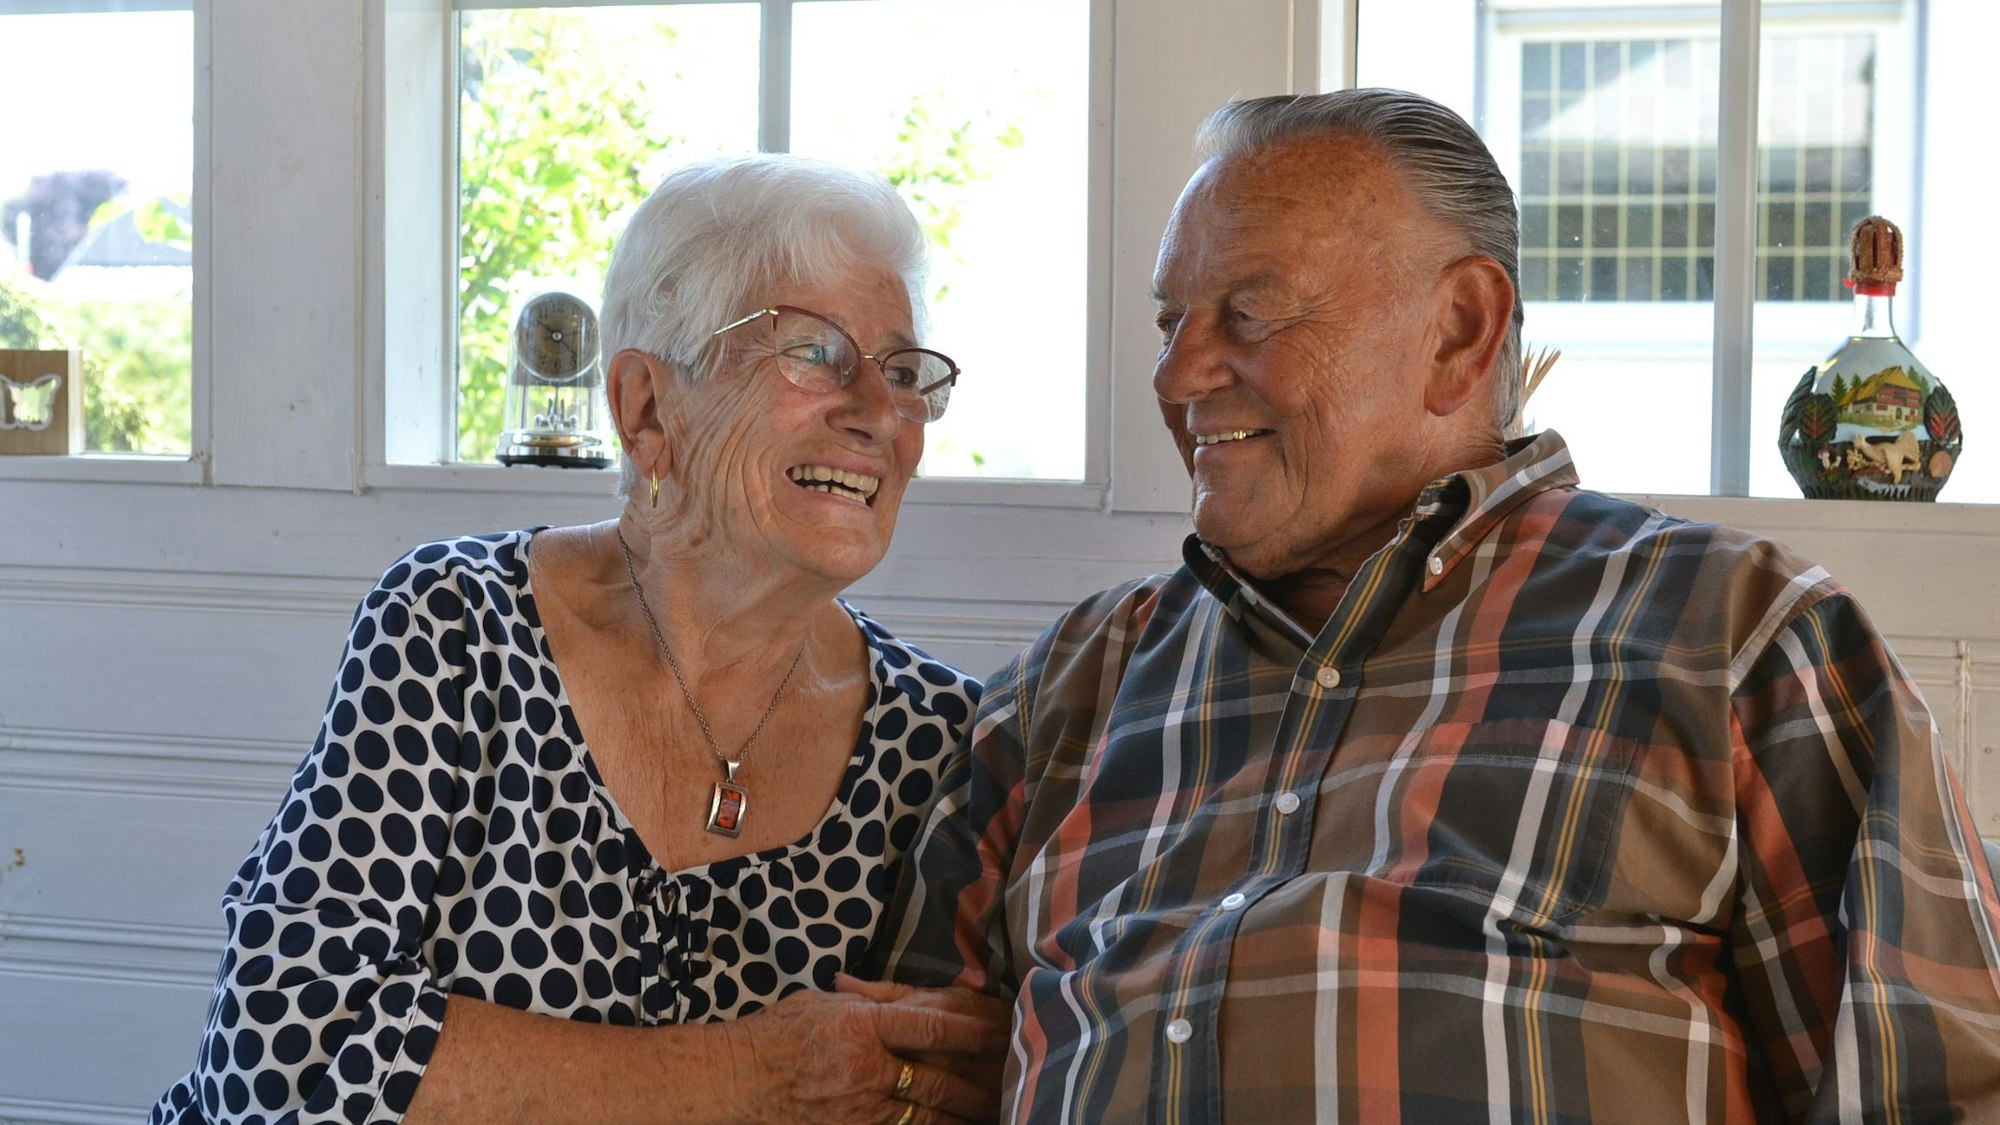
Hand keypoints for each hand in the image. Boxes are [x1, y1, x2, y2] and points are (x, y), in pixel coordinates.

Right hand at [723, 984, 1004, 1124]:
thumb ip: (873, 1000)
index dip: (974, 1027)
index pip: (932, 1023)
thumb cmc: (777, 1035)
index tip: (1002, 1026)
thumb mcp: (825, 1003)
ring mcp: (860, 1107)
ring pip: (931, 1112)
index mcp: (861, 1024)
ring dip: (968, 1110)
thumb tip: (918, 995)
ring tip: (999, 1104)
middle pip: (941, 1075)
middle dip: (983, 1077)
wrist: (732, 1081)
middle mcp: (866, 1067)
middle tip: (1015, 1071)